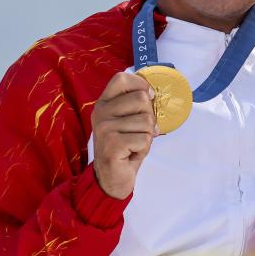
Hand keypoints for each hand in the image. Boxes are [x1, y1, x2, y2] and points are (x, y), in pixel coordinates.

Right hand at [91, 72, 157, 198]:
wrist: (111, 177)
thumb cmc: (124, 146)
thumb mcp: (127, 121)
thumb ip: (136, 105)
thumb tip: (153, 95)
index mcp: (104, 103)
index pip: (121, 78)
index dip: (140, 85)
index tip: (148, 97)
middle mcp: (101, 113)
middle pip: (141, 99)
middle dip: (149, 118)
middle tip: (138, 132)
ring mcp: (104, 128)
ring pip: (146, 121)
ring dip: (147, 136)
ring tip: (133, 144)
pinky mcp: (112, 144)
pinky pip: (144, 139)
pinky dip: (144, 148)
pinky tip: (131, 153)